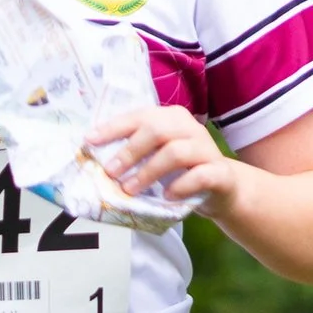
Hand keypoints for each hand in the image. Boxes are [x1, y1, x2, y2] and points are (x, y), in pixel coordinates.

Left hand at [86, 101, 238, 217]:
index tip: (90, 141)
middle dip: (130, 151)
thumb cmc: (182, 170)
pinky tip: (167, 196)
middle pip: (157, 130)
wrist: (222, 187)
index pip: (140, 116)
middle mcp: (190, 128)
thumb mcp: (158, 155)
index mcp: (172, 118)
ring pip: (176, 153)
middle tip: (111, 172)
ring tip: (131, 189)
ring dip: (149, 172)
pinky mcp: (220, 173)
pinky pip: (200, 176)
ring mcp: (207, 149)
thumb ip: (136, 151)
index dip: (113, 128)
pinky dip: (180, 186)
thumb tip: (98, 157)